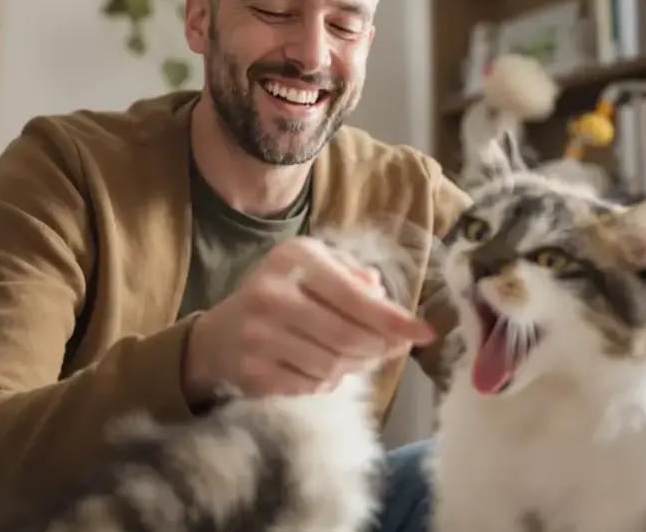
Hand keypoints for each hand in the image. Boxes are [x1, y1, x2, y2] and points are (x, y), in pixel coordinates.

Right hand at [183, 237, 435, 401]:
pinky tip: (324, 368)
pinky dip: (329, 382)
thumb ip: (352, 274)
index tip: (426, 333)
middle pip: (349, 337)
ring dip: (356, 365)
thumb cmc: (282, 293)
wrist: (220, 334)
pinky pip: (311, 386)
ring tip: (356, 355)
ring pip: (333, 365)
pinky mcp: (253, 372)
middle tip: (394, 349)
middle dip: (380, 347)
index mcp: (295, 259)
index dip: (395, 319)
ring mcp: (258, 336)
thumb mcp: (315, 266)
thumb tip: (383, 296)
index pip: (356, 297)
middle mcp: (272, 294)